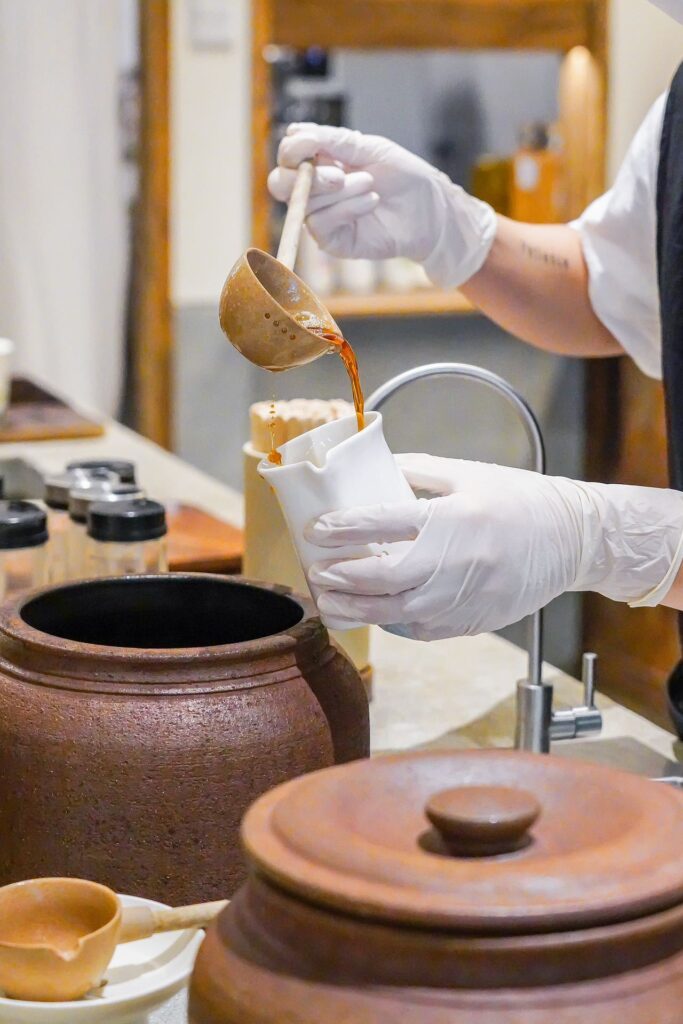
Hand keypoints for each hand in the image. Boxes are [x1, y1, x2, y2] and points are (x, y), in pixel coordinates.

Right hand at [268, 123, 496, 287]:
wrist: (430, 212)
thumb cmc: (404, 177)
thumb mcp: (370, 148)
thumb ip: (333, 141)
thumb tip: (294, 132)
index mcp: (322, 163)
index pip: (288, 157)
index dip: (291, 150)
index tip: (307, 144)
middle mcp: (316, 191)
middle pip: (281, 184)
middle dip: (306, 177)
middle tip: (338, 175)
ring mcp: (323, 217)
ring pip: (306, 203)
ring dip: (340, 192)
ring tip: (371, 185)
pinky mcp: (333, 241)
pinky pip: (321, 225)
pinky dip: (346, 209)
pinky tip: (371, 202)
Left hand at [307, 454, 682, 640]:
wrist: (572, 540)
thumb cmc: (522, 501)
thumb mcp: (469, 474)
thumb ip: (419, 471)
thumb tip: (375, 472)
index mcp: (452, 518)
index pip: (382, 524)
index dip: (343, 528)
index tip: (316, 530)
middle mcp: (454, 562)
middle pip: (381, 577)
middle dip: (341, 577)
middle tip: (314, 573)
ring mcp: (463, 598)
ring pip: (394, 613)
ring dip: (354, 609)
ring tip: (327, 603)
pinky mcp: (471, 622)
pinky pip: (419, 630)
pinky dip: (390, 623)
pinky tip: (370, 615)